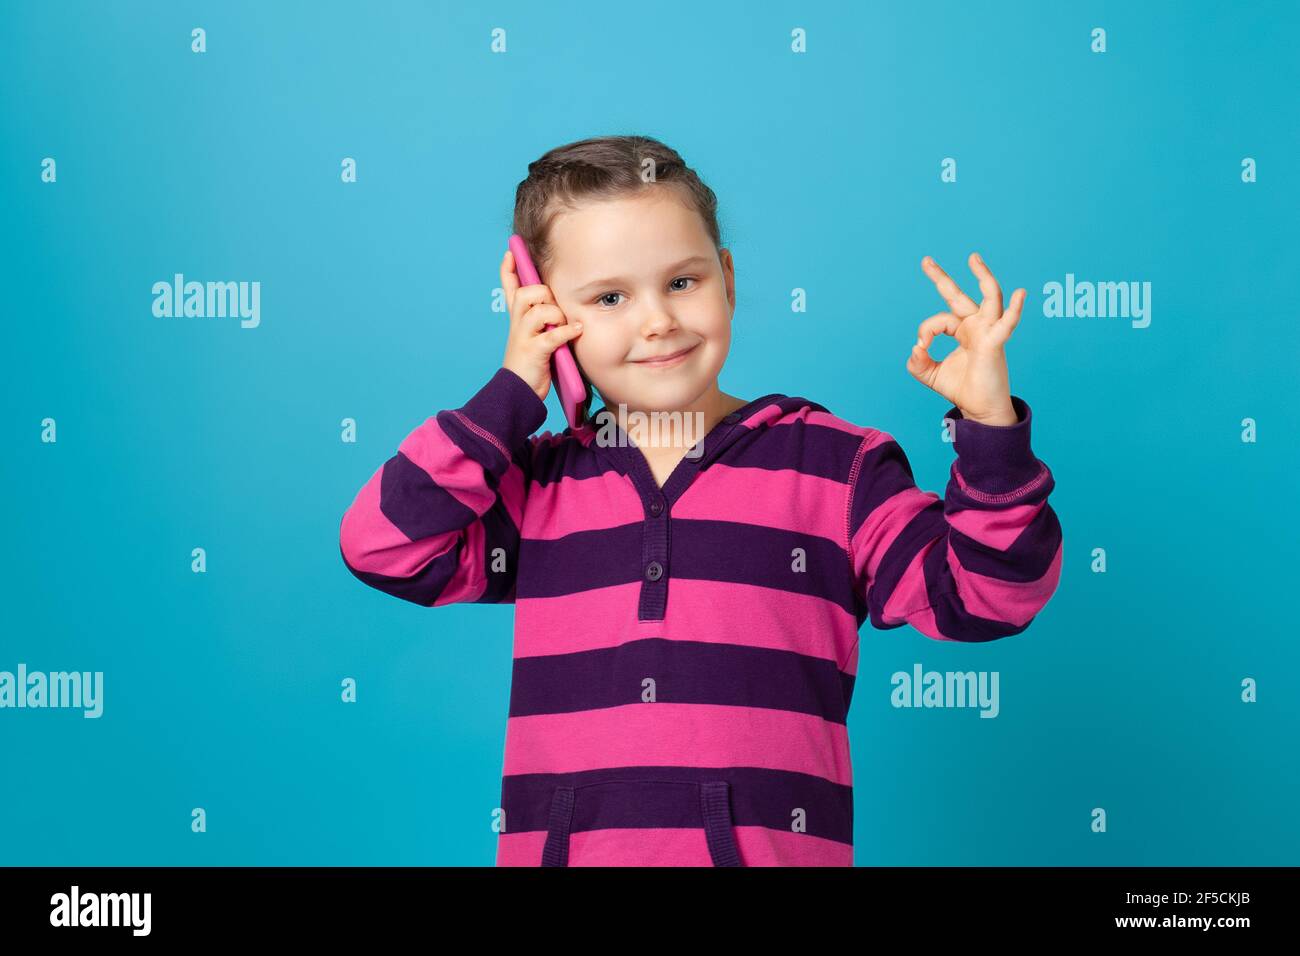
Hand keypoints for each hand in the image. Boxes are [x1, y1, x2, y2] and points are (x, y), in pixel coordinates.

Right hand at [500, 248, 583, 402]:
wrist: (518, 392)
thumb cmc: (531, 362)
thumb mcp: (532, 335)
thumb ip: (541, 319)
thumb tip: (557, 301)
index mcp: (516, 318)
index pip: (508, 287)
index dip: (508, 269)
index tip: (511, 252)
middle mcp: (517, 324)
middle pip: (527, 293)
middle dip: (544, 295)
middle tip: (554, 311)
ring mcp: (523, 337)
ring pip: (538, 311)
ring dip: (555, 316)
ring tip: (563, 326)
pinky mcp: (534, 352)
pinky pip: (552, 335)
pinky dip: (566, 332)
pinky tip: (576, 331)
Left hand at [907, 252, 1024, 425]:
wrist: (980, 411)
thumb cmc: (962, 389)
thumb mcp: (930, 374)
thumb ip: (917, 361)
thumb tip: (915, 347)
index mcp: (962, 330)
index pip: (938, 320)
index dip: (925, 331)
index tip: (921, 348)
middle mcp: (976, 326)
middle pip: (959, 295)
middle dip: (941, 278)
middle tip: (925, 261)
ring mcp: (988, 331)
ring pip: (990, 297)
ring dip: (983, 276)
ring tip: (973, 258)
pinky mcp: (995, 343)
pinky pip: (1007, 324)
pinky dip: (1015, 310)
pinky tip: (1020, 294)